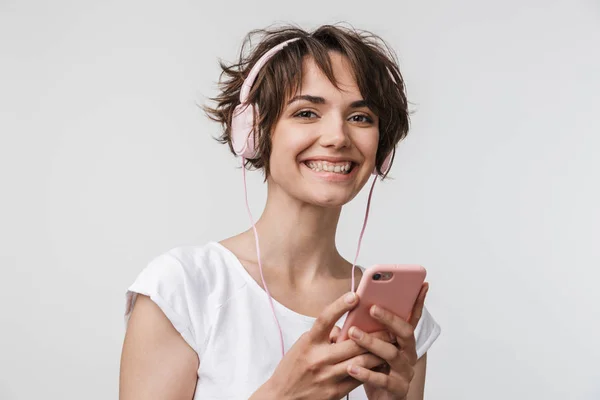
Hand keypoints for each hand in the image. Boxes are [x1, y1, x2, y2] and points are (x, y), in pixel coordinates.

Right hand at [250, 292, 393, 399]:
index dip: (339, 306)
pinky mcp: (335, 392)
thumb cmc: (292, 369)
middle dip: (374, 334)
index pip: (324, 319)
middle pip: (352, 343)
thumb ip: (322, 335)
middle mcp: (318, 358)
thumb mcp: (302, 346)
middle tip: (389, 326)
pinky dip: (372, 370)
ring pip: (361, 362)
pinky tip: (381, 364)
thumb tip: (343, 329)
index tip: (354, 296)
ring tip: (390, 344)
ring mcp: (328, 376)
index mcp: (309, 343)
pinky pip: (359, 379)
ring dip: (378, 352)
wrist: (282, 398)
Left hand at [346, 283, 428, 399]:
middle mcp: (408, 354)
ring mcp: (404, 371)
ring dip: (371, 342)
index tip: (421, 284)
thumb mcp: (372, 347)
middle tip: (371, 308)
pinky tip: (352, 367)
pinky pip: (383, 379)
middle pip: (404, 332)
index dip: (419, 302)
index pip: (412, 318)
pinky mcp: (397, 389)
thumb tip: (349, 311)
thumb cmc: (376, 368)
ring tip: (353, 333)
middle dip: (389, 318)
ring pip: (391, 354)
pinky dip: (366, 372)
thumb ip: (367, 330)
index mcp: (403, 341)